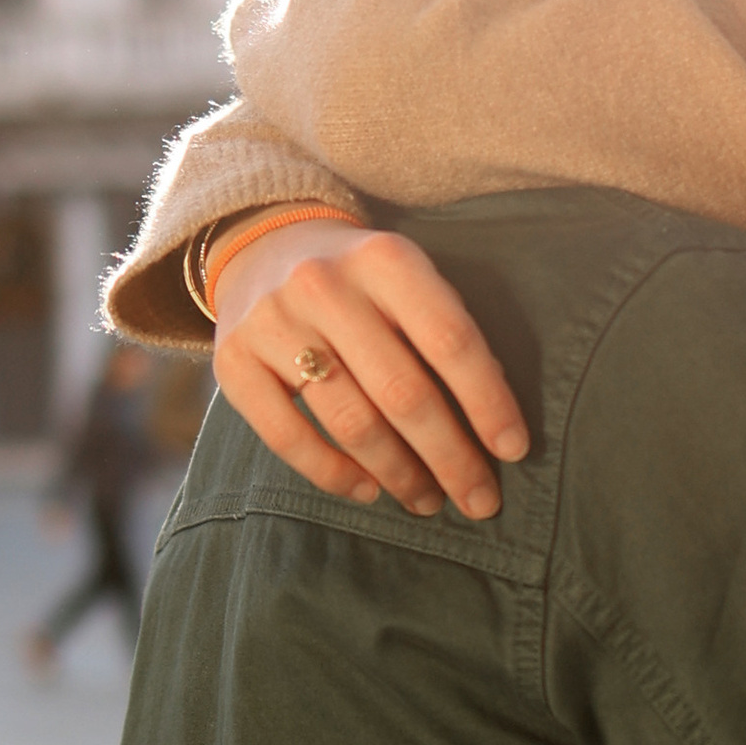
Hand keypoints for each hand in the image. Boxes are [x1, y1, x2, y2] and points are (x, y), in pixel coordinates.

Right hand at [213, 223, 529, 515]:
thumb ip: (444, 334)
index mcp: (384, 259)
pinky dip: (334, 474)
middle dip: (450, 457)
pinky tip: (368, 490)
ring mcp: (272, 323)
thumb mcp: (406, 279)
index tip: (513, 451)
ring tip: (427, 501)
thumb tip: (493, 427)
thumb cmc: (360, 280)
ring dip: (398, 474)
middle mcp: (324, 285)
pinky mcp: (232, 362)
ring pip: (351, 421)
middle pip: (403, 392)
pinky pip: (288, 437)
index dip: (487, 402)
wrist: (262, 243)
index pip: (450, 341)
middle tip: (479, 500)